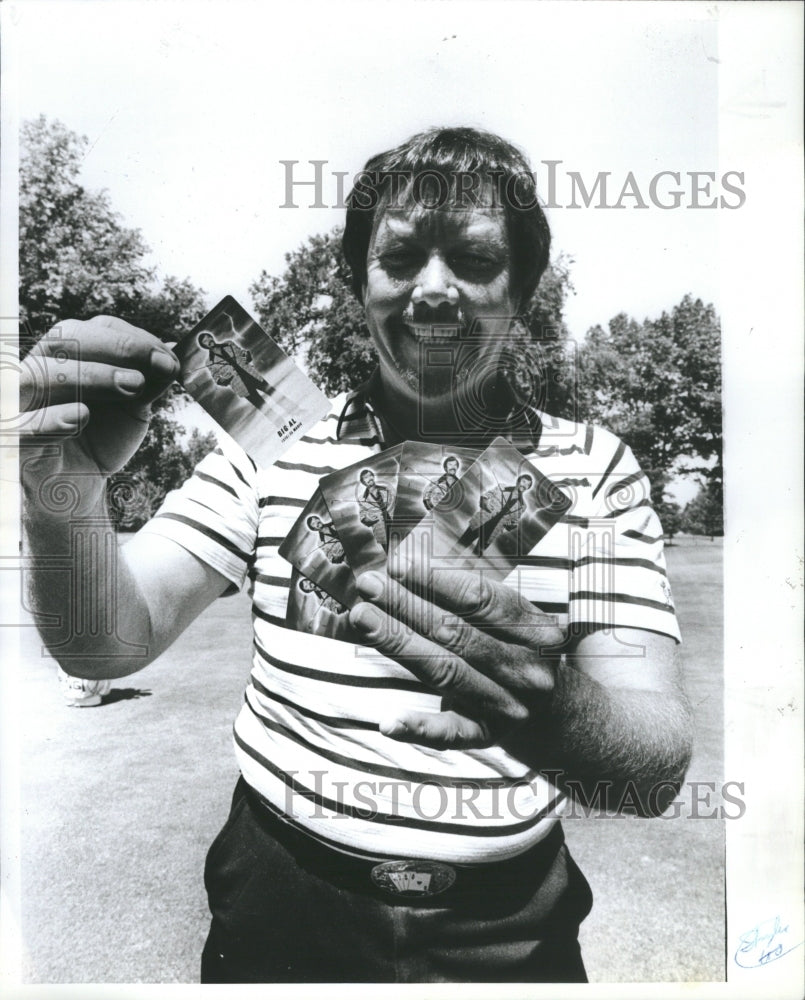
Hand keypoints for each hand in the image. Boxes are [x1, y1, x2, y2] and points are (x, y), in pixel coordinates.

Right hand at [19, 316, 178, 514]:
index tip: (167, 358)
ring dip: (89, 376)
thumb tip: (173, 355)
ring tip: (131, 388)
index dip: (131, 339)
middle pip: (65, 338)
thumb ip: (150, 382)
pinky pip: (22, 424)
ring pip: (41, 374)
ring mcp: (23, 402)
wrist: (81, 484)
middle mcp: (41, 369)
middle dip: (114, 349)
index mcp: (69, 355)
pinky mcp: (14, 439)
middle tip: (149, 374)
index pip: (93, 328)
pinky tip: (81, 416)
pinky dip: (51, 418)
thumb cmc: (103, 437)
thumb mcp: (134, 408)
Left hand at [348, 560, 566, 749]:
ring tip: (362, 617)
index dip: (436, 580)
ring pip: (445, 672)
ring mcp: (508, 706)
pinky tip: (387, 723)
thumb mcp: (513, 617)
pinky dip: (418, 728)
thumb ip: (470, 595)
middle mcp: (527, 670)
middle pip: (456, 634)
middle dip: (407, 605)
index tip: (397, 564)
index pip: (481, 599)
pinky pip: (449, 734)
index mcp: (537, 631)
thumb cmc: (519, 648)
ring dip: (399, 644)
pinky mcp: (486, 736)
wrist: (556, 713)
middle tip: (368, 584)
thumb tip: (410, 563)